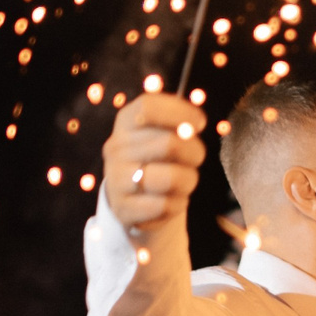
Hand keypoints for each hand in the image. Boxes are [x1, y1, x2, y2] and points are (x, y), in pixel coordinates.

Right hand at [103, 94, 207, 229]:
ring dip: (189, 181)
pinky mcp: (123, 209)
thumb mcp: (163, 133)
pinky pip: (164, 206)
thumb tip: (194, 125)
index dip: (181, 112)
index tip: (199, 123)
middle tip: (196, 158)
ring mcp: (116, 179)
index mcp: (125, 122)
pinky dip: (177, 204)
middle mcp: (115, 148)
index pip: (149, 106)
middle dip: (195, 152)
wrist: (136, 199)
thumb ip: (179, 124)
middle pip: (169, 144)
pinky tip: (173, 200)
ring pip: (171, 178)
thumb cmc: (158, 159)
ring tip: (186, 181)